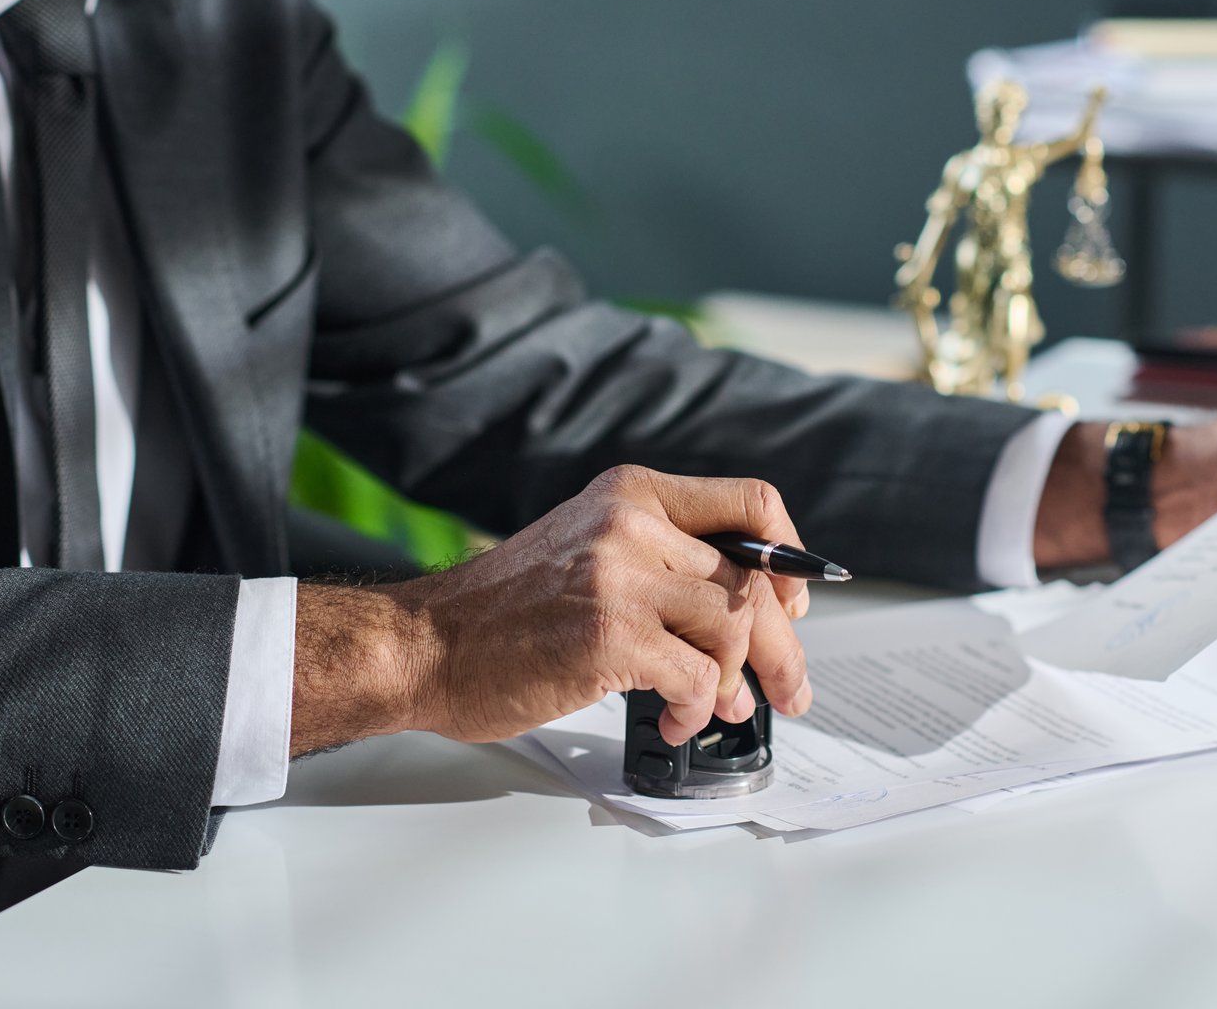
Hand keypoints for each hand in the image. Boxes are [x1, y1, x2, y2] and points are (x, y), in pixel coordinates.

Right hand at [290, 466, 814, 756]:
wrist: (423, 645)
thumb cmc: (503, 613)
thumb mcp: (588, 549)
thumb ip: (661, 560)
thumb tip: (747, 614)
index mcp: (631, 495)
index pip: (752, 503)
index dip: (789, 560)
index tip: (792, 606)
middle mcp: (630, 524)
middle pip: (754, 579)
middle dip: (783, 647)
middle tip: (790, 689)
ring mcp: (619, 577)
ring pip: (734, 627)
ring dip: (736, 684)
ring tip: (714, 710)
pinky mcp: (608, 635)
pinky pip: (696, 677)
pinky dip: (695, 709)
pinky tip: (671, 722)